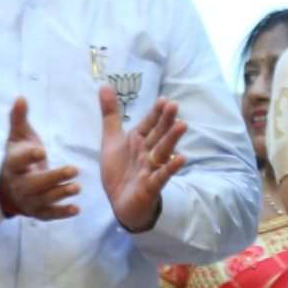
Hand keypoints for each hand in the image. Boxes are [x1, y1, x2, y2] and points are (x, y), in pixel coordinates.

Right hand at [0, 97, 80, 220]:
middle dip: (53, 177)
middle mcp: (19, 184)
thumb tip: (21, 97)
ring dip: (60, 194)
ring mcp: (28, 200)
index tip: (42, 150)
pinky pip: (49, 214)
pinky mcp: (38, 212)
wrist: (10, 186)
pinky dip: (61, 213)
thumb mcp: (18, 136)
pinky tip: (76, 209)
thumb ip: (19, 118)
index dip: (29, 156)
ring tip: (78, 188)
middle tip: (74, 169)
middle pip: (34, 183)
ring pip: (43, 199)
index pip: (19, 160)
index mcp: (13, 163)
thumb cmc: (19, 155)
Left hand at [101, 89, 186, 234]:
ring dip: (171, 139)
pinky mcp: (151, 185)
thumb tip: (104, 84)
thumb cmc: (120, 170)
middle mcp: (147, 152)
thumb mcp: (111, 140)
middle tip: (174, 105)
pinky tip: (181, 159)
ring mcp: (150, 168)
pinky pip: (161, 176)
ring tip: (182, 125)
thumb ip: (110, 114)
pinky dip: (170, 168)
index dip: (155, 113)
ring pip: (162, 152)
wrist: (120, 202)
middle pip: (158, 134)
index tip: (164, 99)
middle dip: (165, 121)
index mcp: (138, 140)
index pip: (149, 123)